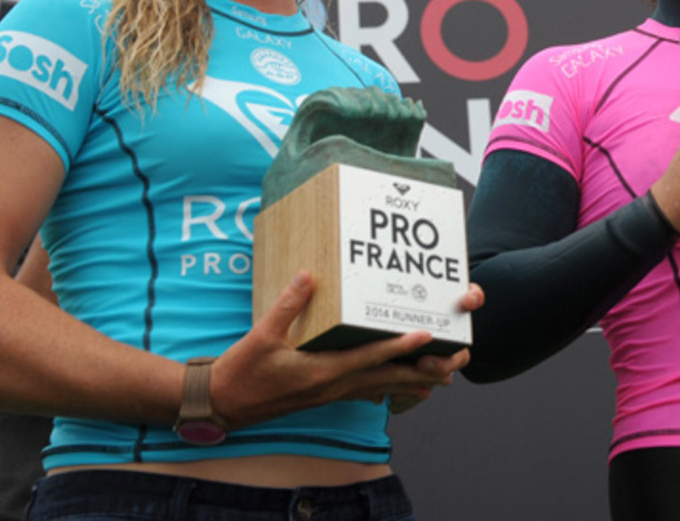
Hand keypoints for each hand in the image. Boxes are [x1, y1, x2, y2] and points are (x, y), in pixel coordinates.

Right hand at [209, 271, 470, 428]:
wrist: (223, 405)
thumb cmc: (242, 372)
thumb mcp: (262, 335)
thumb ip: (288, 305)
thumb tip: (309, 275)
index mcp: (322, 372)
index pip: (369, 358)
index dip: (399, 346)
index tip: (425, 335)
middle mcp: (333, 386)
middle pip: (388, 379)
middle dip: (423, 372)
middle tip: (455, 365)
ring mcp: (331, 394)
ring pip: (381, 388)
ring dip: (413, 382)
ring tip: (442, 378)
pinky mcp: (325, 395)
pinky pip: (366, 391)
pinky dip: (388, 388)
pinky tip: (400, 387)